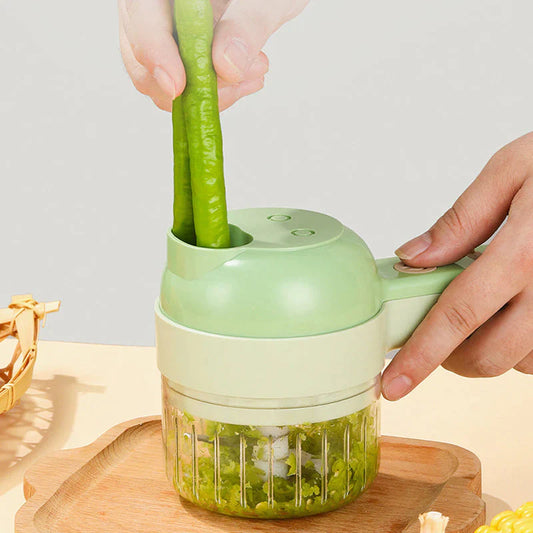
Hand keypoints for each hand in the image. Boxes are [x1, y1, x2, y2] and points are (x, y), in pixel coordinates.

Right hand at [118, 0, 308, 110]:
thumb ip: (247, 25)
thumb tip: (226, 66)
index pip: (140, 16)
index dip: (154, 53)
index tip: (178, 86)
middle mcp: (157, 9)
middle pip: (141, 58)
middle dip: (190, 83)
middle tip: (239, 77)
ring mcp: (167, 34)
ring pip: (162, 82)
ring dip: (209, 92)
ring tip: (254, 70)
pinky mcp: (182, 57)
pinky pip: (185, 88)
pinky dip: (217, 92)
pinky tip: (247, 77)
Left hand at [382, 133, 532, 400]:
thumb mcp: (513, 171)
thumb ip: (461, 221)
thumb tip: (413, 257)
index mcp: (525, 253)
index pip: (457, 316)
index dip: (420, 357)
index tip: (391, 384)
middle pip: (487, 356)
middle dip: (450, 359)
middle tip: (437, 335)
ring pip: (521, 363)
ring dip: (491, 351)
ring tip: (486, 313)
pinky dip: (524, 347)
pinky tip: (518, 314)